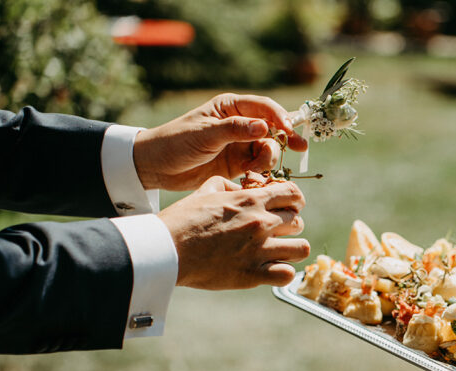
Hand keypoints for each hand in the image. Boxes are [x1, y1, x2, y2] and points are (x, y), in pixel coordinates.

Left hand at [133, 94, 308, 190]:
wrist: (157, 167)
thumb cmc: (175, 142)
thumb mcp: (204, 134)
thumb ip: (234, 130)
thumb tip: (264, 126)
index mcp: (231, 108)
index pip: (265, 107)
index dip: (281, 118)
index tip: (290, 132)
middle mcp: (240, 124)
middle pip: (273, 129)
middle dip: (285, 139)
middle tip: (299, 149)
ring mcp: (240, 144)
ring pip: (269, 149)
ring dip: (269, 160)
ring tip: (254, 170)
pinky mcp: (239, 164)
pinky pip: (260, 166)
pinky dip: (261, 172)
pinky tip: (252, 178)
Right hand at [158, 176, 308, 288]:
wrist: (166, 249)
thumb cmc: (182, 220)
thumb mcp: (205, 191)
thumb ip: (229, 185)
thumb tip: (243, 188)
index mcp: (250, 200)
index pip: (293, 193)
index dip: (294, 200)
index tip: (286, 208)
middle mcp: (260, 223)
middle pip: (298, 221)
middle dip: (289, 226)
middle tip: (274, 233)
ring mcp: (259, 249)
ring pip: (302, 248)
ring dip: (291, 250)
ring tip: (277, 253)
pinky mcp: (253, 274)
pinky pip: (287, 274)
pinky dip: (282, 273)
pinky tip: (270, 271)